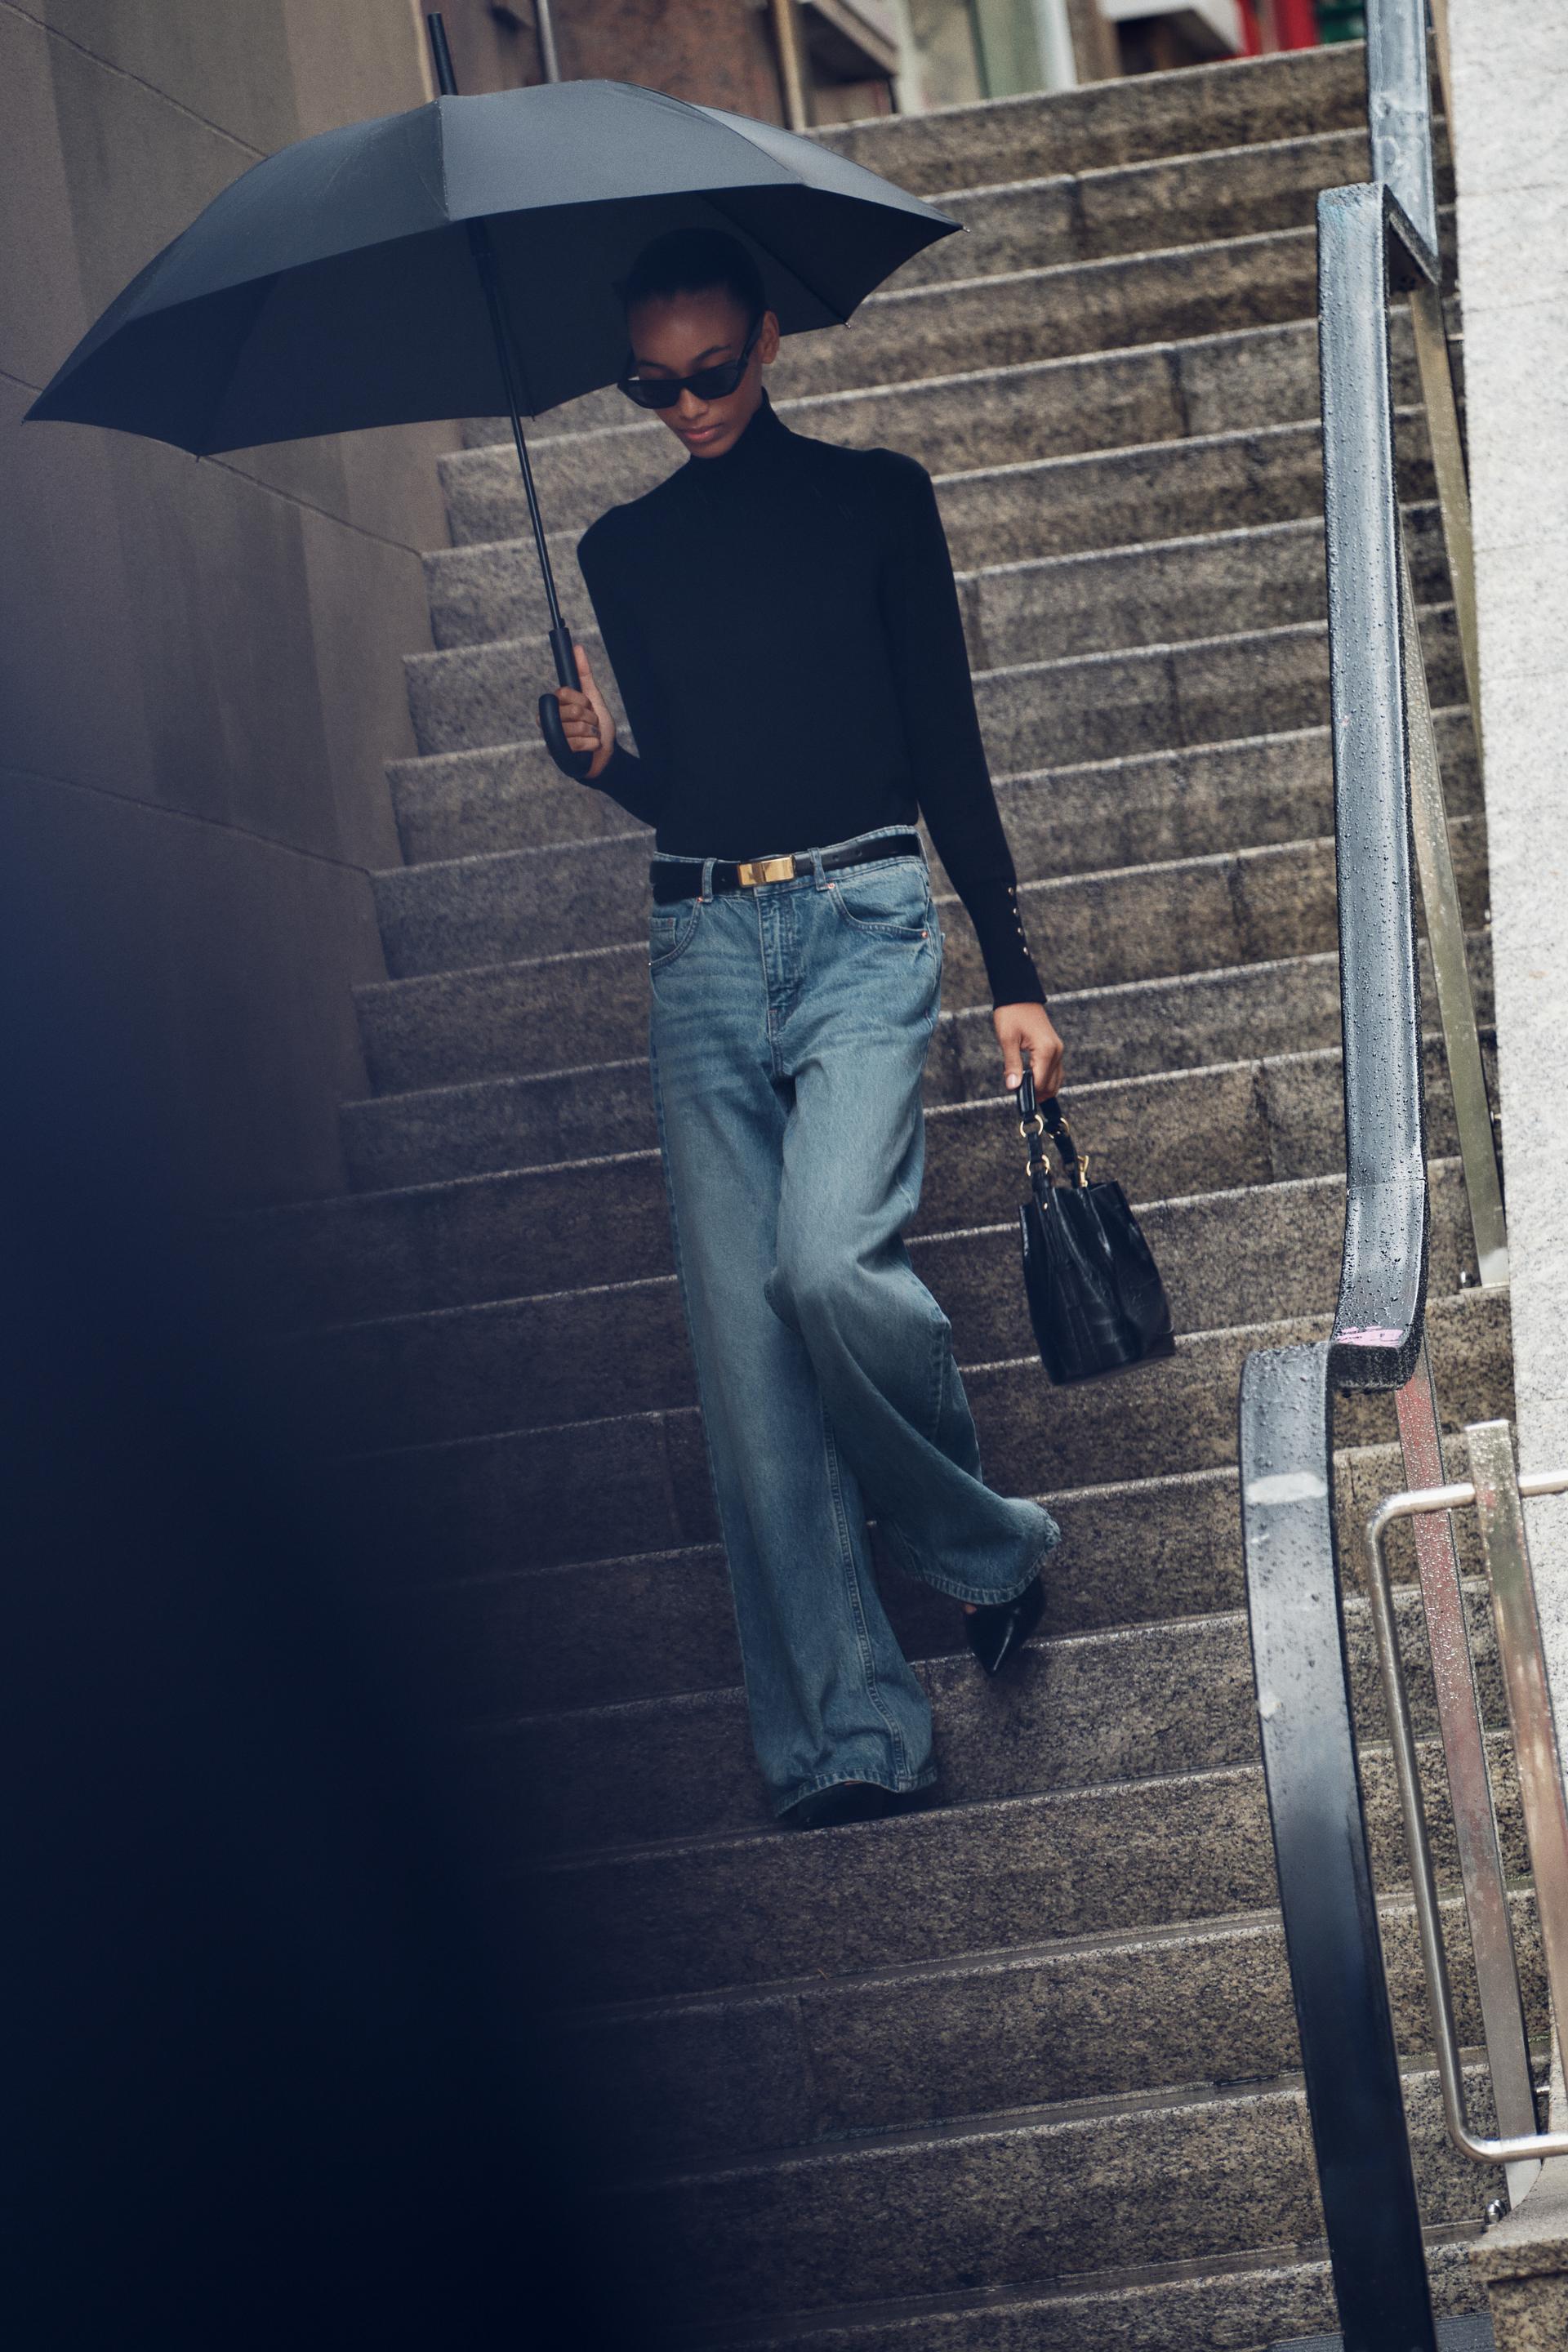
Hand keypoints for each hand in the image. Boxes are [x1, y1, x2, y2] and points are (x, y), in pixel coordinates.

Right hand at [550, 641, 615, 779]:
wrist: (608, 754)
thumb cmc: (598, 726)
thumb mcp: (594, 697)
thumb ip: (584, 674)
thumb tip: (577, 647)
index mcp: (555, 706)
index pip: (563, 693)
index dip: (581, 699)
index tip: (587, 706)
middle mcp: (549, 721)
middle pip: (572, 710)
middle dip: (590, 718)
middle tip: (592, 724)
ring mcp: (552, 739)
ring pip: (576, 728)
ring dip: (592, 732)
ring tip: (592, 736)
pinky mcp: (559, 755)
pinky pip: (577, 744)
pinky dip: (591, 745)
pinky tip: (591, 747)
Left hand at [995, 1000, 1063, 1097]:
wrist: (1019, 995)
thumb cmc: (1012, 1014)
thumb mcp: (1008, 1040)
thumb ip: (1012, 1065)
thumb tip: (1013, 1087)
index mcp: (1046, 1050)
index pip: (1040, 1083)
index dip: (1029, 1093)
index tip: (1016, 1096)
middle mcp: (1056, 1051)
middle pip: (1051, 1085)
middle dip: (1036, 1093)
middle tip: (1018, 1093)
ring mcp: (1057, 1049)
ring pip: (1055, 1079)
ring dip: (1041, 1087)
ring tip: (1024, 1088)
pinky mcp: (1055, 1048)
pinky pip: (1054, 1070)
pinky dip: (1045, 1078)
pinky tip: (1031, 1078)